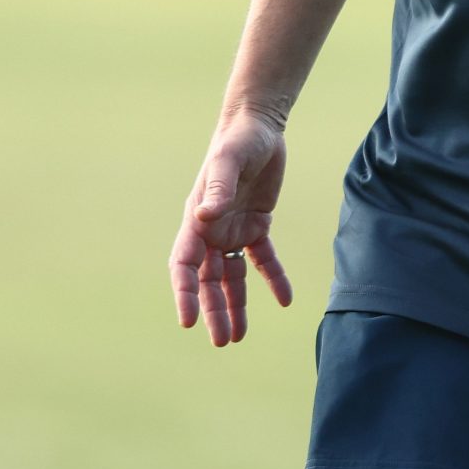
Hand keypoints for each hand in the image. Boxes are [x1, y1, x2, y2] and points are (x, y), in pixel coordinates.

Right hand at [170, 108, 295, 343]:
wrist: (258, 127)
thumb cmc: (237, 141)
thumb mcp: (229, 160)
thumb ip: (219, 187)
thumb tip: (206, 215)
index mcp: (196, 220)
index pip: (184, 265)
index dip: (184, 293)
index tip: (188, 320)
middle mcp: (211, 231)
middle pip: (208, 280)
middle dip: (213, 311)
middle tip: (222, 341)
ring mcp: (233, 231)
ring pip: (232, 277)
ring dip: (235, 305)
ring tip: (238, 337)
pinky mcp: (256, 225)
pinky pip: (263, 259)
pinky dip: (273, 278)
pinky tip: (285, 300)